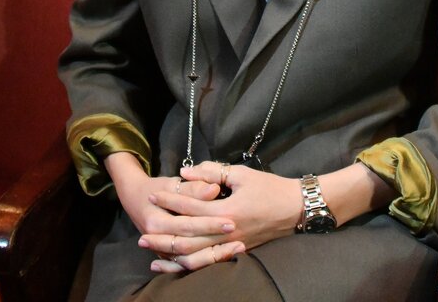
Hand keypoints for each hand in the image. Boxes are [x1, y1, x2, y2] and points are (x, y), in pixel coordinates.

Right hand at [103, 153, 240, 270]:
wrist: (136, 198)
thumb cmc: (157, 189)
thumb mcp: (171, 183)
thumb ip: (192, 187)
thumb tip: (213, 190)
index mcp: (156, 221)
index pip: (187, 225)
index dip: (209, 223)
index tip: (232, 219)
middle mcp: (158, 240)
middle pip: (191, 245)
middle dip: (216, 241)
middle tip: (239, 233)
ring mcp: (163, 251)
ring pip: (191, 260)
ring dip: (215, 256)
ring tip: (239, 247)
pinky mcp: (170, 255)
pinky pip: (190, 264)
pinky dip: (207, 262)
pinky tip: (227, 255)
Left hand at [141, 161, 300, 273]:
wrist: (295, 208)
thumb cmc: (269, 188)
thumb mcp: (241, 174)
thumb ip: (212, 173)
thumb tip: (186, 172)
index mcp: (227, 211)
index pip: (190, 207)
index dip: (170, 200)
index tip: (152, 194)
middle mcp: (226, 232)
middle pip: (187, 237)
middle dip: (162, 234)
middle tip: (142, 231)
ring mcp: (231, 245)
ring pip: (195, 255)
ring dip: (171, 253)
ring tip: (151, 251)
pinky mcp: (236, 251)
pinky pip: (208, 262)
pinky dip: (190, 264)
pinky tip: (176, 263)